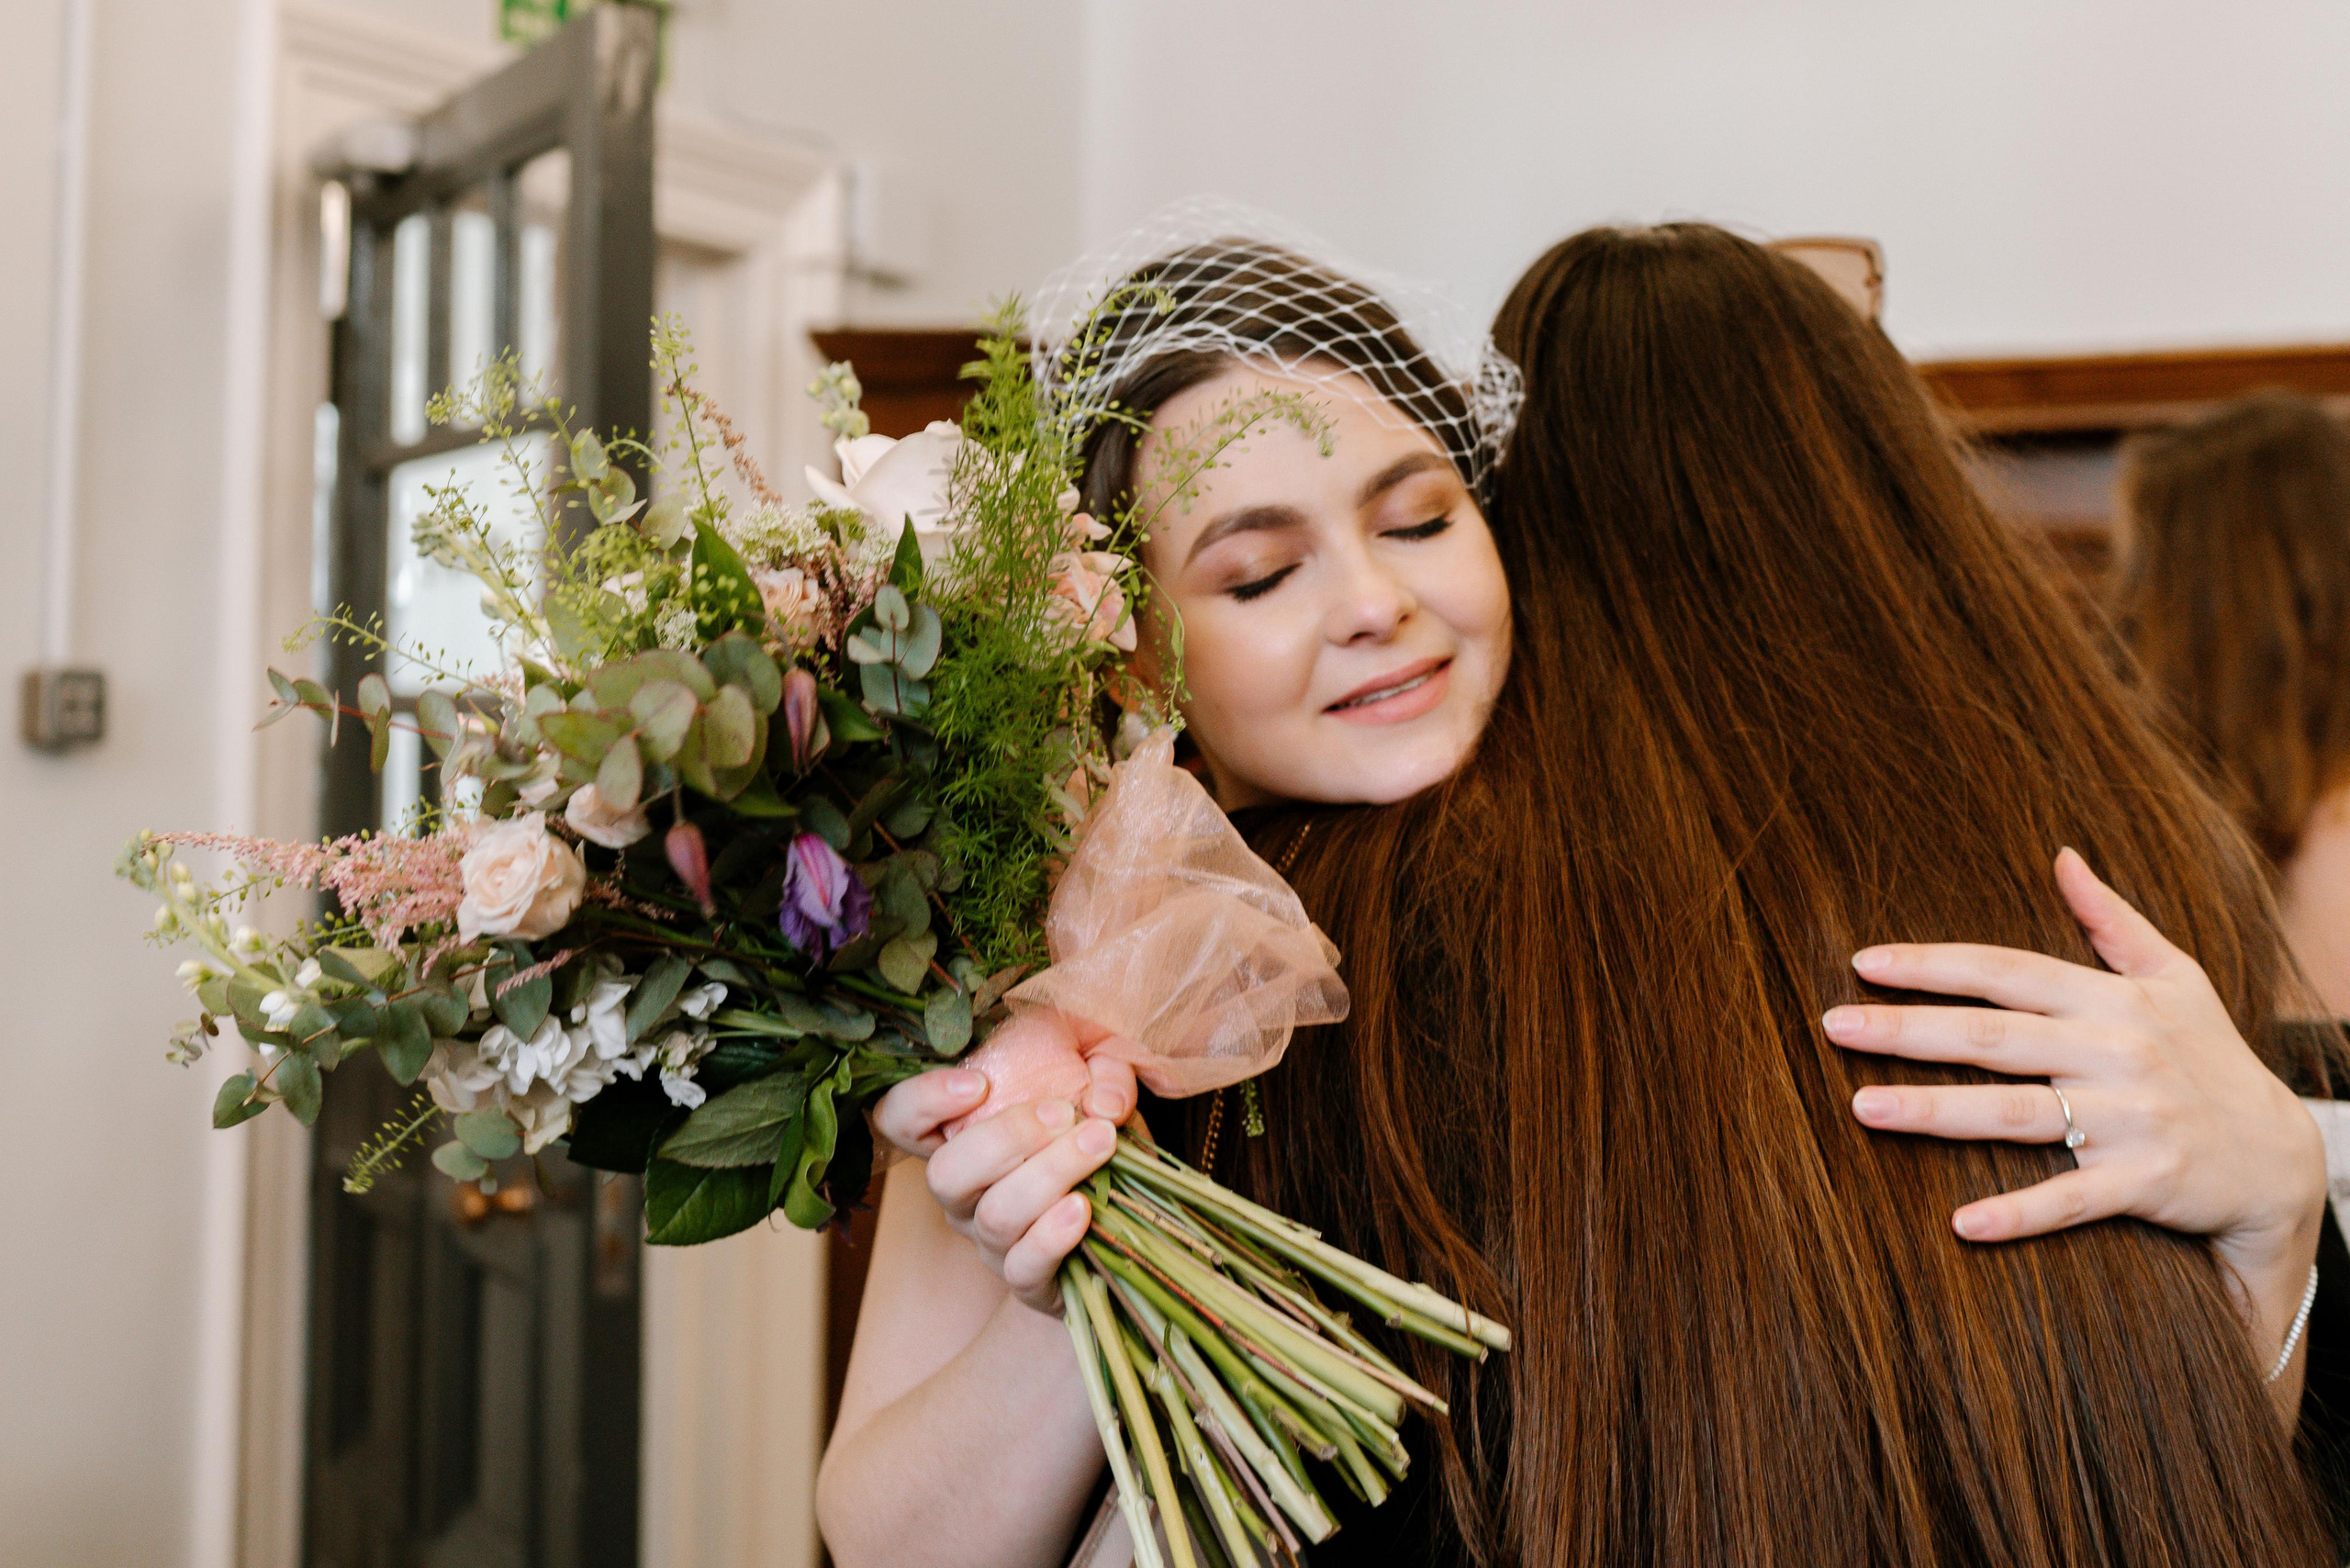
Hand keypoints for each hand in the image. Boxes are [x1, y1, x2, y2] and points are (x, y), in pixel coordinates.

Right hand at [871, 1056, 1139, 1314]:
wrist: (1126, 1227)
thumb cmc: (1095, 1142)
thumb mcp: (1101, 1089)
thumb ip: (1108, 1075)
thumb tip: (1106, 1103)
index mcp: (960, 1141)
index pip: (900, 1119)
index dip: (922, 1100)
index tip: (978, 1083)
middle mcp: (963, 1195)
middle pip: (946, 1173)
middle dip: (1008, 1136)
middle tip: (1064, 1114)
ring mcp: (990, 1242)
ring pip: (996, 1215)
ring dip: (1049, 1173)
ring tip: (1098, 1143)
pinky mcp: (1027, 1282)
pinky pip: (1025, 1264)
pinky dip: (1053, 1234)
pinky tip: (1084, 1207)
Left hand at [1824, 848, 2324, 1281]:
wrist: (2283, 1158)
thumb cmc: (2212, 1057)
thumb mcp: (2175, 976)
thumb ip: (2112, 918)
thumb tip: (2063, 855)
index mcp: (2111, 1001)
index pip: (2007, 971)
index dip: (1934, 965)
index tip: (1863, 963)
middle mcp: (2116, 1053)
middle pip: (1995, 1036)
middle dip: (1909, 1029)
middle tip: (1832, 1026)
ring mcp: (2131, 1119)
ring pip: (2017, 1112)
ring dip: (1935, 1111)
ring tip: (1862, 1107)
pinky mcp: (2146, 1182)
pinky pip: (2073, 1199)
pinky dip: (2020, 1212)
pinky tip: (1961, 1223)